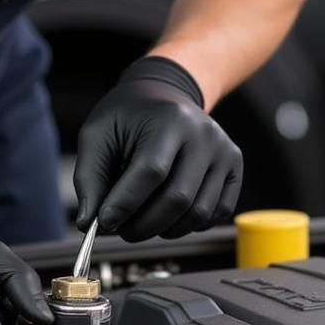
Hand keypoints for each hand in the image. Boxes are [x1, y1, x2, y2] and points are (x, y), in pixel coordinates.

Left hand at [74, 56, 242, 241]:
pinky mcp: (234, 168)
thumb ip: (90, 177)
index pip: (152, 171)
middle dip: (143, 224)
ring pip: (198, 213)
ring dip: (164, 230)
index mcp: (171, 119)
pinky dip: (189, 225)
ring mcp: (224, 152)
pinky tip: (168, 216)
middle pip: (178, 198)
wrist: (166, 94)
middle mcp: (204, 135)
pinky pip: (216, 213)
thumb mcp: (98, 135)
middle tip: (120, 229)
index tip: (105, 222)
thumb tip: (89, 222)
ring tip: (141, 223)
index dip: (126, 203)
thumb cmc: (130, 116)